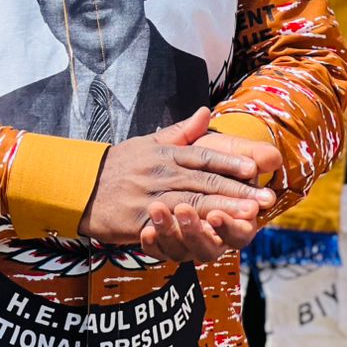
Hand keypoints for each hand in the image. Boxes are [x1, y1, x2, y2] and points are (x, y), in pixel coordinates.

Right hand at [79, 107, 275, 262]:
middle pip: (205, 180)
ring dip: (224, 209)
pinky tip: (214, 233)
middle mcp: (161, 171)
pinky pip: (173, 223)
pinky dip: (195, 227)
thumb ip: (180, 132)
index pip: (203, 156)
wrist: (80, 186)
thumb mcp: (148, 142)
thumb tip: (206, 112)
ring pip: (194, 201)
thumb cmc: (118, 165)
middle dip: (238, 190)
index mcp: (165, 152)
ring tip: (250, 216)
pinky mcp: (141, 217)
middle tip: (265, 199)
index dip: (230, 163)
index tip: (256, 169)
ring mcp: (151, 194)